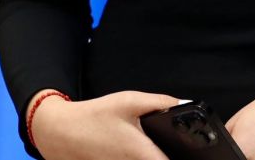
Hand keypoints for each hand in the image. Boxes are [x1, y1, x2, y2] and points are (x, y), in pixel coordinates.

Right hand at [27, 89, 178, 159]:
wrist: (60, 133)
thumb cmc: (93, 117)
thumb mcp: (129, 101)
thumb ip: (160, 102)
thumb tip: (185, 105)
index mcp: (142, 154)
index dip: (187, 158)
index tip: (194, 153)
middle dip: (170, 154)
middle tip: (173, 146)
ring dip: (153, 156)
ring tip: (149, 144)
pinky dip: (139, 158)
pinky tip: (136, 148)